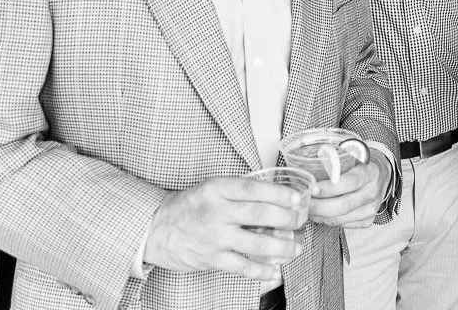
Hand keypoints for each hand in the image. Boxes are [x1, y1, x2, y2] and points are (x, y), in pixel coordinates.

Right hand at [143, 175, 304, 277]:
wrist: (158, 228)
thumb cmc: (191, 206)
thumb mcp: (212, 188)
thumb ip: (239, 191)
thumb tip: (275, 196)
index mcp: (218, 189)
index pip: (254, 188)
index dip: (279, 194)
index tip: (297, 198)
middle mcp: (217, 212)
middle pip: (260, 214)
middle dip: (287, 218)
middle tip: (299, 221)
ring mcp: (215, 237)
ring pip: (256, 243)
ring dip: (282, 247)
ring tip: (295, 248)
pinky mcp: (212, 258)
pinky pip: (242, 266)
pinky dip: (261, 270)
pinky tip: (275, 270)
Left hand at [309, 149, 388, 228]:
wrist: (382, 174)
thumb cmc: (362, 162)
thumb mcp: (354, 153)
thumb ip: (336, 158)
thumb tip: (308, 162)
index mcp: (370, 172)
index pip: (350, 182)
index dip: (329, 188)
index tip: (313, 188)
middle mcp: (373, 192)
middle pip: (343, 205)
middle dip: (319, 206)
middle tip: (304, 202)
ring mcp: (372, 208)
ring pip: (341, 218)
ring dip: (320, 216)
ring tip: (307, 208)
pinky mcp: (368, 220)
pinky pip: (343, 225)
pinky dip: (327, 221)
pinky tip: (318, 214)